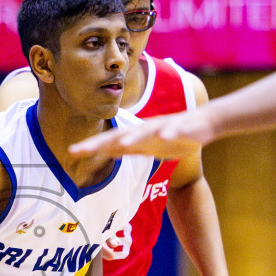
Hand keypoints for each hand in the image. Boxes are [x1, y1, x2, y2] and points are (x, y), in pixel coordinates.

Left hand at [70, 110, 216, 159]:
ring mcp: (165, 127)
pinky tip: (166, 136)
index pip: (110, 141)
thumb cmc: (171, 136)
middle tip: (83, 149)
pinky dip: (171, 133)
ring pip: (147, 132)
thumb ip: (127, 149)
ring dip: (135, 136)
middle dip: (102, 142)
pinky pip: (176, 131)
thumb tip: (107, 152)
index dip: (92, 146)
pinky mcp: (184, 128)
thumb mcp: (146, 147)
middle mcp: (146, 129)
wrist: (203, 123)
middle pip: (121, 136)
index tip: (72, 151)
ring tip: (122, 143)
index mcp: (137, 136)